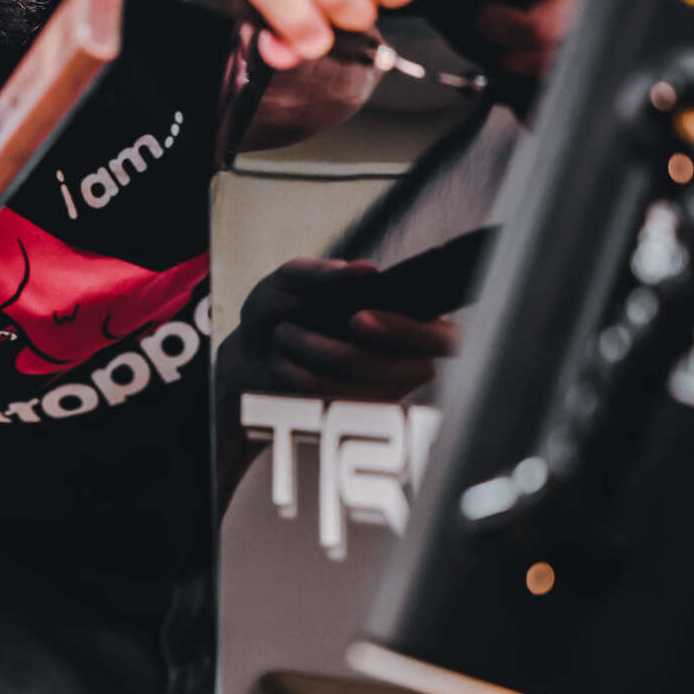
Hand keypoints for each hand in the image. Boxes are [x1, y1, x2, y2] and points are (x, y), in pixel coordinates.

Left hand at [218, 257, 457, 404]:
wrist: (250, 356)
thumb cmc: (282, 311)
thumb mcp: (294, 280)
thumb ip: (327, 273)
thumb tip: (366, 271)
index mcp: (407, 322)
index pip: (443, 339)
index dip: (408, 332)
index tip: (358, 319)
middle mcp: (405, 364)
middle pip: (394, 371)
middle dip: (332, 350)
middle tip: (289, 329)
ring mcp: (382, 398)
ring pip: (356, 389)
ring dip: (305, 360)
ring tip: (282, 339)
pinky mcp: (352, 422)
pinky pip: (329, 406)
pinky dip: (295, 380)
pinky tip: (282, 365)